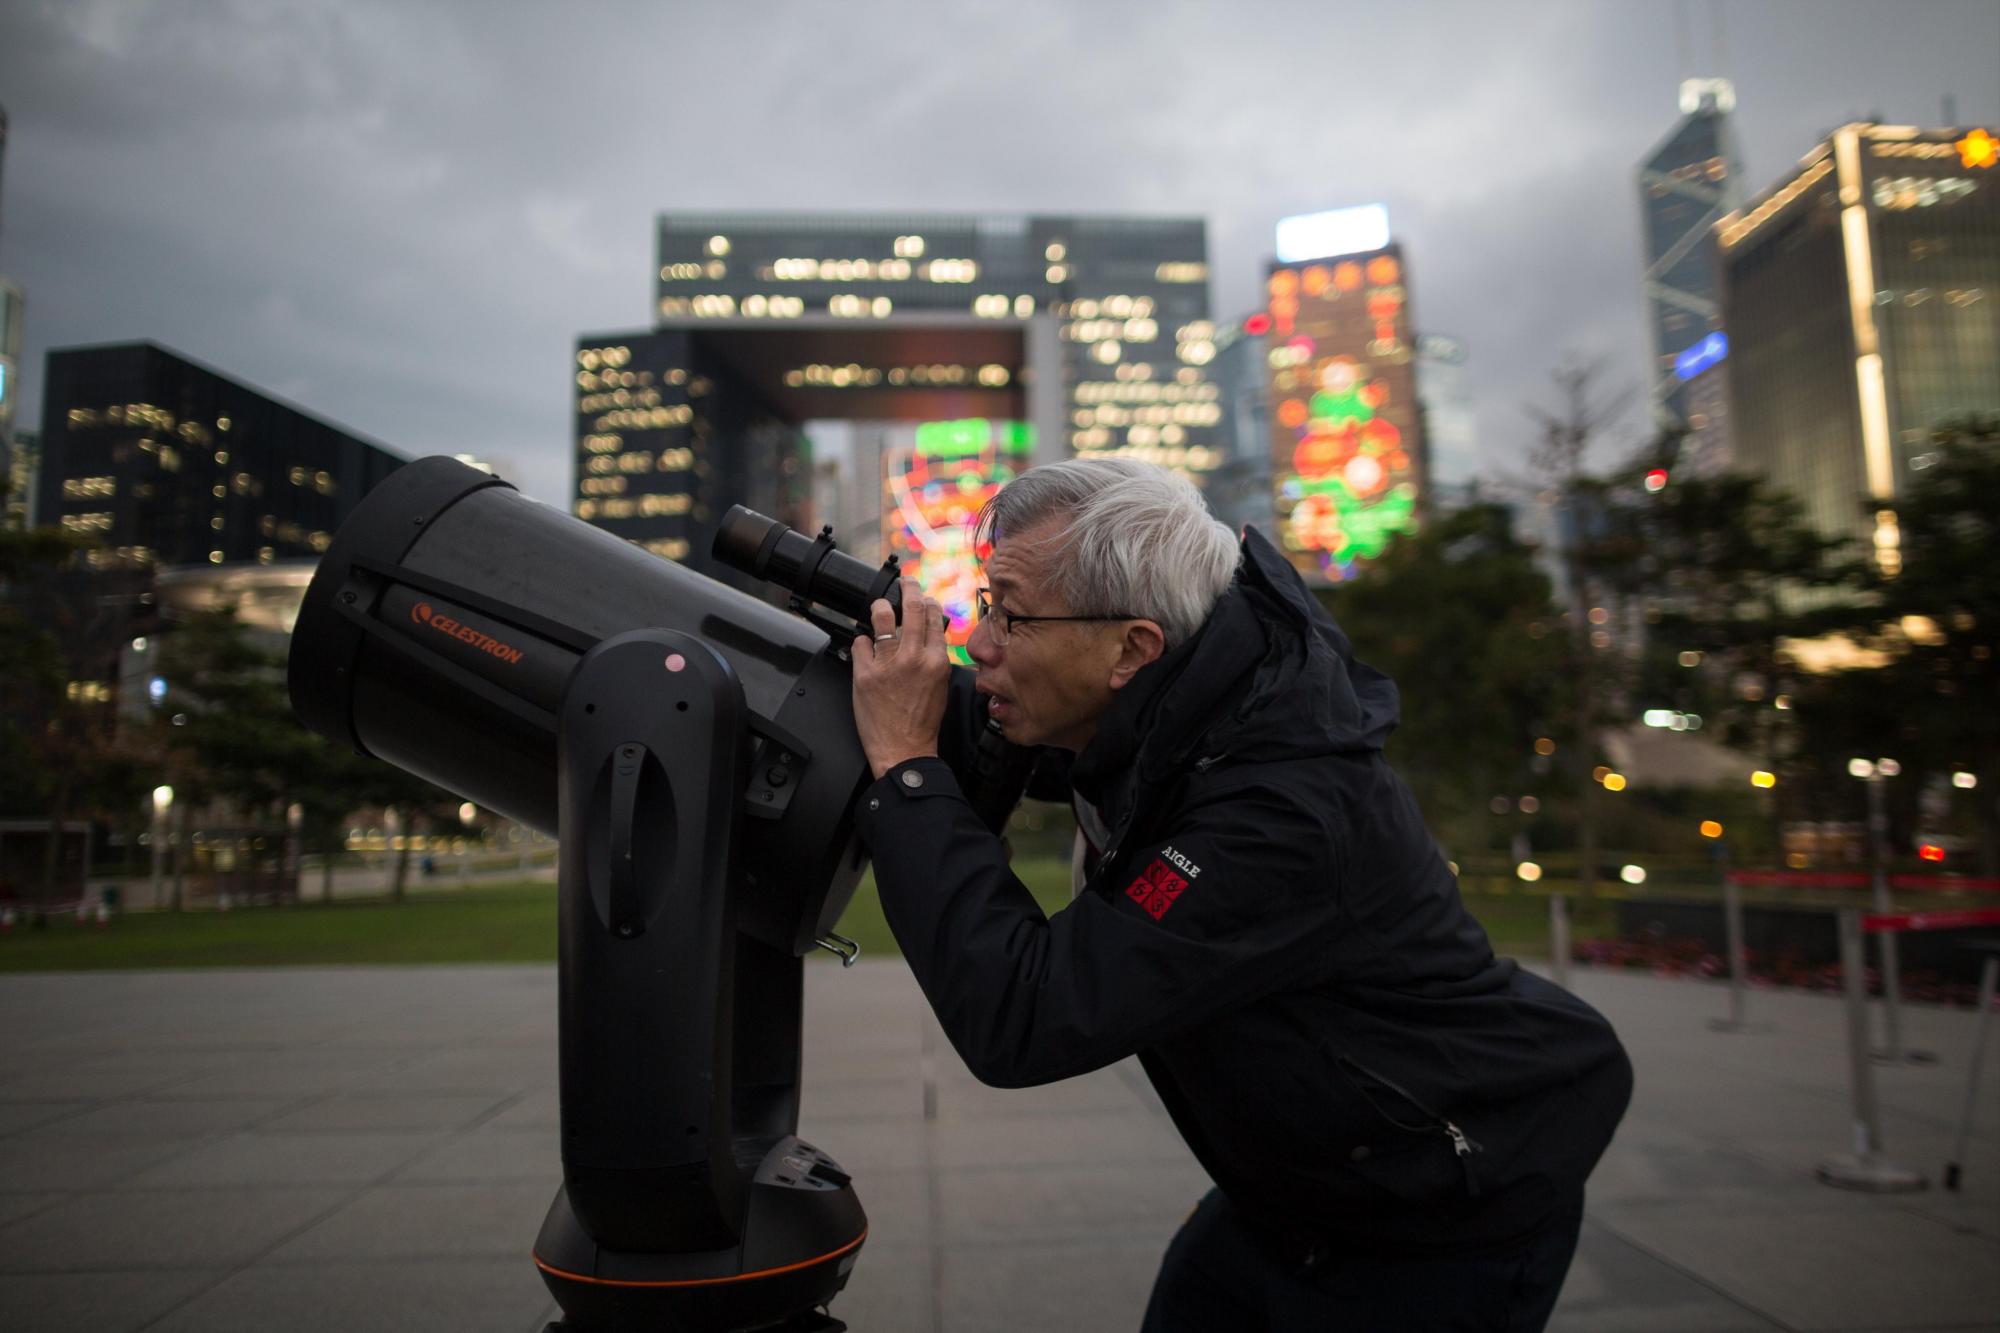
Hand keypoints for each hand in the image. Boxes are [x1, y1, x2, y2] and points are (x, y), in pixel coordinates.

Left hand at [852, 596, 949, 780]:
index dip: (928, 602)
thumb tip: (931, 635)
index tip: (923, 597)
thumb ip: (936, 658)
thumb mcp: (941, 686)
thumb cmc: (923, 722)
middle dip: (909, 588)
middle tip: (905, 582)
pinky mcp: (864, 675)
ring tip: (880, 606)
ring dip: (881, 608)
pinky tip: (865, 648)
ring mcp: (888, 665)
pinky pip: (860, 643)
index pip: (934, 618)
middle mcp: (913, 658)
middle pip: (913, 608)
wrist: (903, 750)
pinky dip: (862, 643)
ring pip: (882, 618)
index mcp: (937, 661)